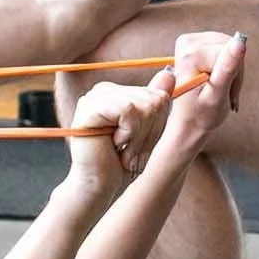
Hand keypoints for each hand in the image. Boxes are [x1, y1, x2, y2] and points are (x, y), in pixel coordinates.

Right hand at [65, 79, 172, 197]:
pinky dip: (129, 133)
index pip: (157, 96)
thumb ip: (155, 103)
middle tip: (130, 149)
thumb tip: (169, 73)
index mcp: (116, 93)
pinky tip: (115, 144)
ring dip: (139, 136)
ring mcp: (94, 97)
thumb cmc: (121, 162)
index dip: (156, 125)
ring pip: (143, 105)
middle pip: (153, 99)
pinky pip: (129, 110)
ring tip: (123, 149)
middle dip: (148, 131)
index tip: (138, 143)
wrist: (99, 185)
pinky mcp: (89, 108)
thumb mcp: (148, 131)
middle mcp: (103, 91)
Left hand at [158, 30, 248, 157]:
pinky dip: (227, 63)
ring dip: (231, 67)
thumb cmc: (202, 114)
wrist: (189, 121)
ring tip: (220, 86)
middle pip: (229, 45)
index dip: (235, 72)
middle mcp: (186, 42)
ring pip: (230, 45)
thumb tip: (240, 41)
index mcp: (189, 55)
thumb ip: (228, 67)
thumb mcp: (218, 94)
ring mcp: (190, 40)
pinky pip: (225, 46)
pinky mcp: (196, 41)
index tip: (224, 91)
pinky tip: (217, 78)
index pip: (230, 50)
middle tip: (223, 90)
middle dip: (233, 69)